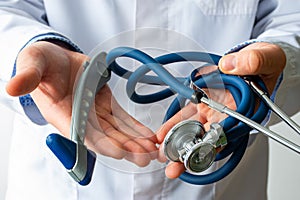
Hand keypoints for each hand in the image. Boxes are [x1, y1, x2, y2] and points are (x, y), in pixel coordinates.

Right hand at [6, 41, 157, 166]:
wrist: (57, 60)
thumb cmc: (43, 64)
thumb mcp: (33, 64)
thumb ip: (29, 75)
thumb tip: (13, 86)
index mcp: (62, 115)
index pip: (83, 134)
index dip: (100, 143)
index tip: (118, 151)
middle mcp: (81, 119)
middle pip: (105, 138)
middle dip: (125, 148)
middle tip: (144, 156)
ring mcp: (95, 114)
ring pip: (117, 131)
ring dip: (134, 141)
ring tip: (152, 149)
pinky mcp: (106, 106)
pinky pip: (123, 119)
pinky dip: (135, 127)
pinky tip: (149, 135)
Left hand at [156, 42, 285, 177]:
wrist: (252, 62)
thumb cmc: (263, 64)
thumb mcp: (265, 58)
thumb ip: (253, 61)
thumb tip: (229, 65)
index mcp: (243, 112)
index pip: (227, 132)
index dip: (211, 145)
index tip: (195, 154)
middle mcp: (225, 116)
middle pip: (206, 139)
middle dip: (188, 154)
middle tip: (173, 167)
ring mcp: (212, 110)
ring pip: (193, 129)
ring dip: (176, 142)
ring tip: (160, 152)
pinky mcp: (201, 103)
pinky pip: (186, 115)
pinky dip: (173, 124)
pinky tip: (161, 134)